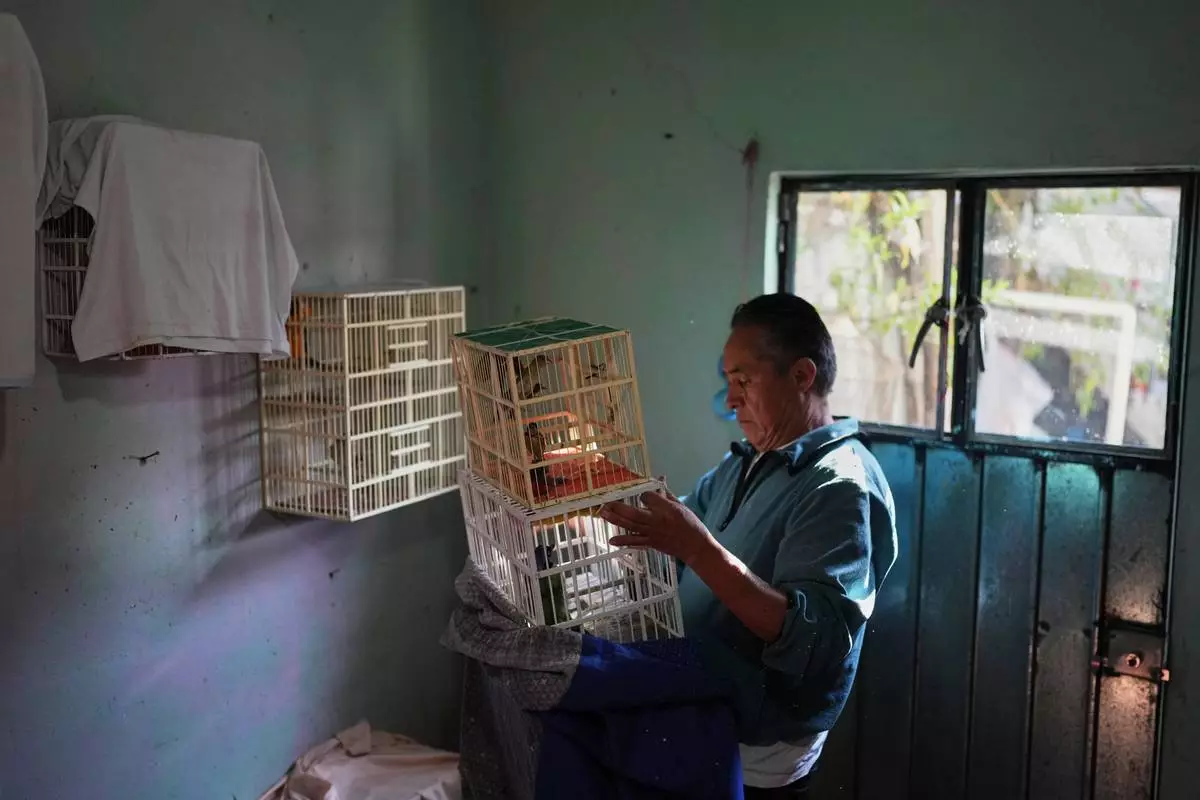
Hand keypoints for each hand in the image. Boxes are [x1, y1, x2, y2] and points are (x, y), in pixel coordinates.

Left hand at [598, 488, 716, 565]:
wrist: (695, 546)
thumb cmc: (690, 524)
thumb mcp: (680, 505)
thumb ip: (666, 493)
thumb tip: (660, 478)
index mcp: (666, 509)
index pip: (648, 497)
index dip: (643, 494)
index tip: (643, 494)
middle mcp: (657, 520)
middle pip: (634, 513)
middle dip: (619, 508)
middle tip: (606, 503)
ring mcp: (653, 533)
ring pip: (631, 526)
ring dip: (616, 520)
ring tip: (603, 514)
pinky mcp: (651, 543)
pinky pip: (636, 542)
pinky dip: (624, 541)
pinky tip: (612, 540)